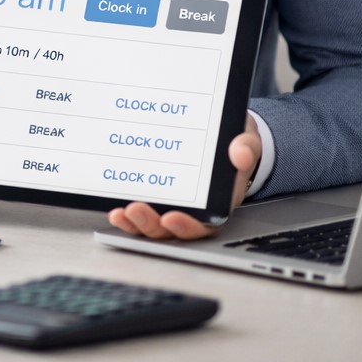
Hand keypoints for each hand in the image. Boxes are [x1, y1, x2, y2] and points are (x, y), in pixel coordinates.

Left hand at [106, 114, 261, 239]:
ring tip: (121, 213)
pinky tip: (115, 209)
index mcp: (219, 201)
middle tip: (135, 211)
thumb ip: (246, 146)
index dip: (188, 226)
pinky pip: (142, 211)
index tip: (171, 219)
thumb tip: (241, 153)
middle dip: (152, 224)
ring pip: (154, 224)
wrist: (222, 133)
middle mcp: (195, 208)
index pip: (205, 224)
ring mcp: (174, 203)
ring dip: (136, 223)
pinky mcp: (156, 195)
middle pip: (173, 228)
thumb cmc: (234, 141)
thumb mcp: (246, 138)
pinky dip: (127, 215)